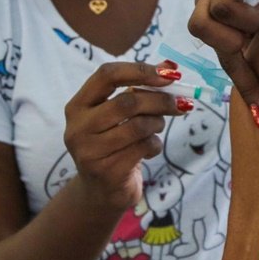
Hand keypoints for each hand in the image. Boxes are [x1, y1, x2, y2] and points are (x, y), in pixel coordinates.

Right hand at [63, 61, 185, 213]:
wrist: (100, 193)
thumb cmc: (112, 146)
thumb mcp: (117, 117)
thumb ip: (137, 90)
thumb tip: (170, 66)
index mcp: (78, 106)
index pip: (106, 75)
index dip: (140, 70)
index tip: (169, 73)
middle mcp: (78, 127)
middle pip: (127, 102)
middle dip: (160, 100)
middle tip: (180, 103)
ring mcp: (90, 152)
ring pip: (138, 126)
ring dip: (157, 123)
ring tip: (158, 126)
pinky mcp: (107, 172)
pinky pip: (143, 148)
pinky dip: (155, 145)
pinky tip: (150, 149)